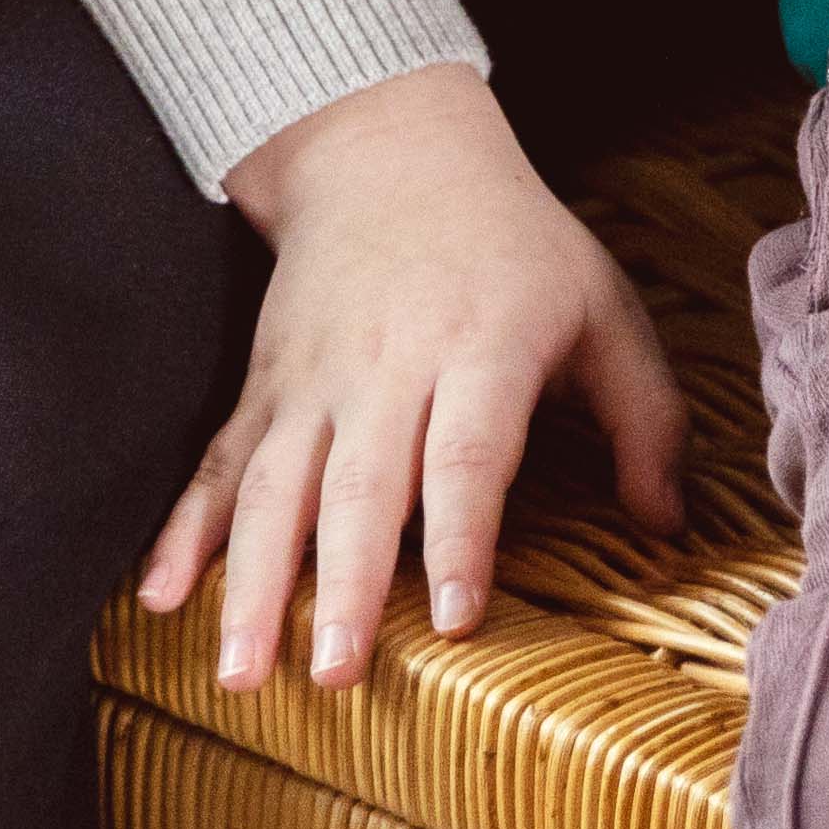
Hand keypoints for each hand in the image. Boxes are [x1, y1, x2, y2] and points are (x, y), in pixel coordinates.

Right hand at [143, 65, 685, 690]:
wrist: (388, 152)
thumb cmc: (514, 246)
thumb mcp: (602, 308)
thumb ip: (646, 420)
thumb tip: (669, 529)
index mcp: (481, 345)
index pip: (470, 452)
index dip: (461, 535)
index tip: (454, 616)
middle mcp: (387, 367)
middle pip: (361, 486)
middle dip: (342, 585)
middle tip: (334, 675)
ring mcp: (313, 380)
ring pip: (274, 489)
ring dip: (252, 586)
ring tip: (243, 676)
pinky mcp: (263, 385)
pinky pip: (217, 464)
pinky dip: (183, 532)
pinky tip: (159, 598)